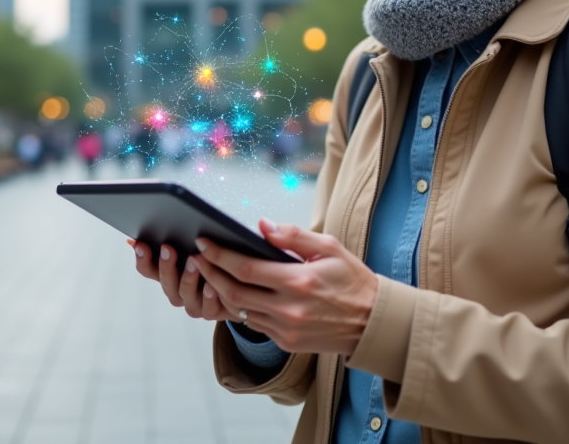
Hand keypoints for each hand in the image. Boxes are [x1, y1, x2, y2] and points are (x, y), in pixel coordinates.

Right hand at [127, 239, 238, 322]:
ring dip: (188, 278)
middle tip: (168, 249)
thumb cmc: (211, 264)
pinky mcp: (211, 312)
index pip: (147, 269)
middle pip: (165, 282)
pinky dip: (208, 297)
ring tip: (194, 262)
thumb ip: (176, 240)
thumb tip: (146, 231)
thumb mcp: (193, 248)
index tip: (142, 244)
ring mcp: (193, 304)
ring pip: (184, 294)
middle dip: (165, 265)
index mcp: (168, 275)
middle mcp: (177, 292)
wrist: (236, 287)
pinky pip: (207, 308)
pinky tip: (211, 286)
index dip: (142, 258)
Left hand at [191, 219, 377, 355]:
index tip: (203, 243)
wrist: (372, 323)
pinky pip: (253, 323)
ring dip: (220, 291)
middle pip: (234, 292)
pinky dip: (238, 307)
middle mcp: (289, 310)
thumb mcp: (330, 248)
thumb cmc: (352, 280)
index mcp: (299, 282)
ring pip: (240, 310)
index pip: (246, 269)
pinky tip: (230, 291)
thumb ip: (294, 236)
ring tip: (207, 272)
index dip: (220, 256)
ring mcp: (286, 330)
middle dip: (210, 273)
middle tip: (195, 257)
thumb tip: (261, 226)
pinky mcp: (286, 342)